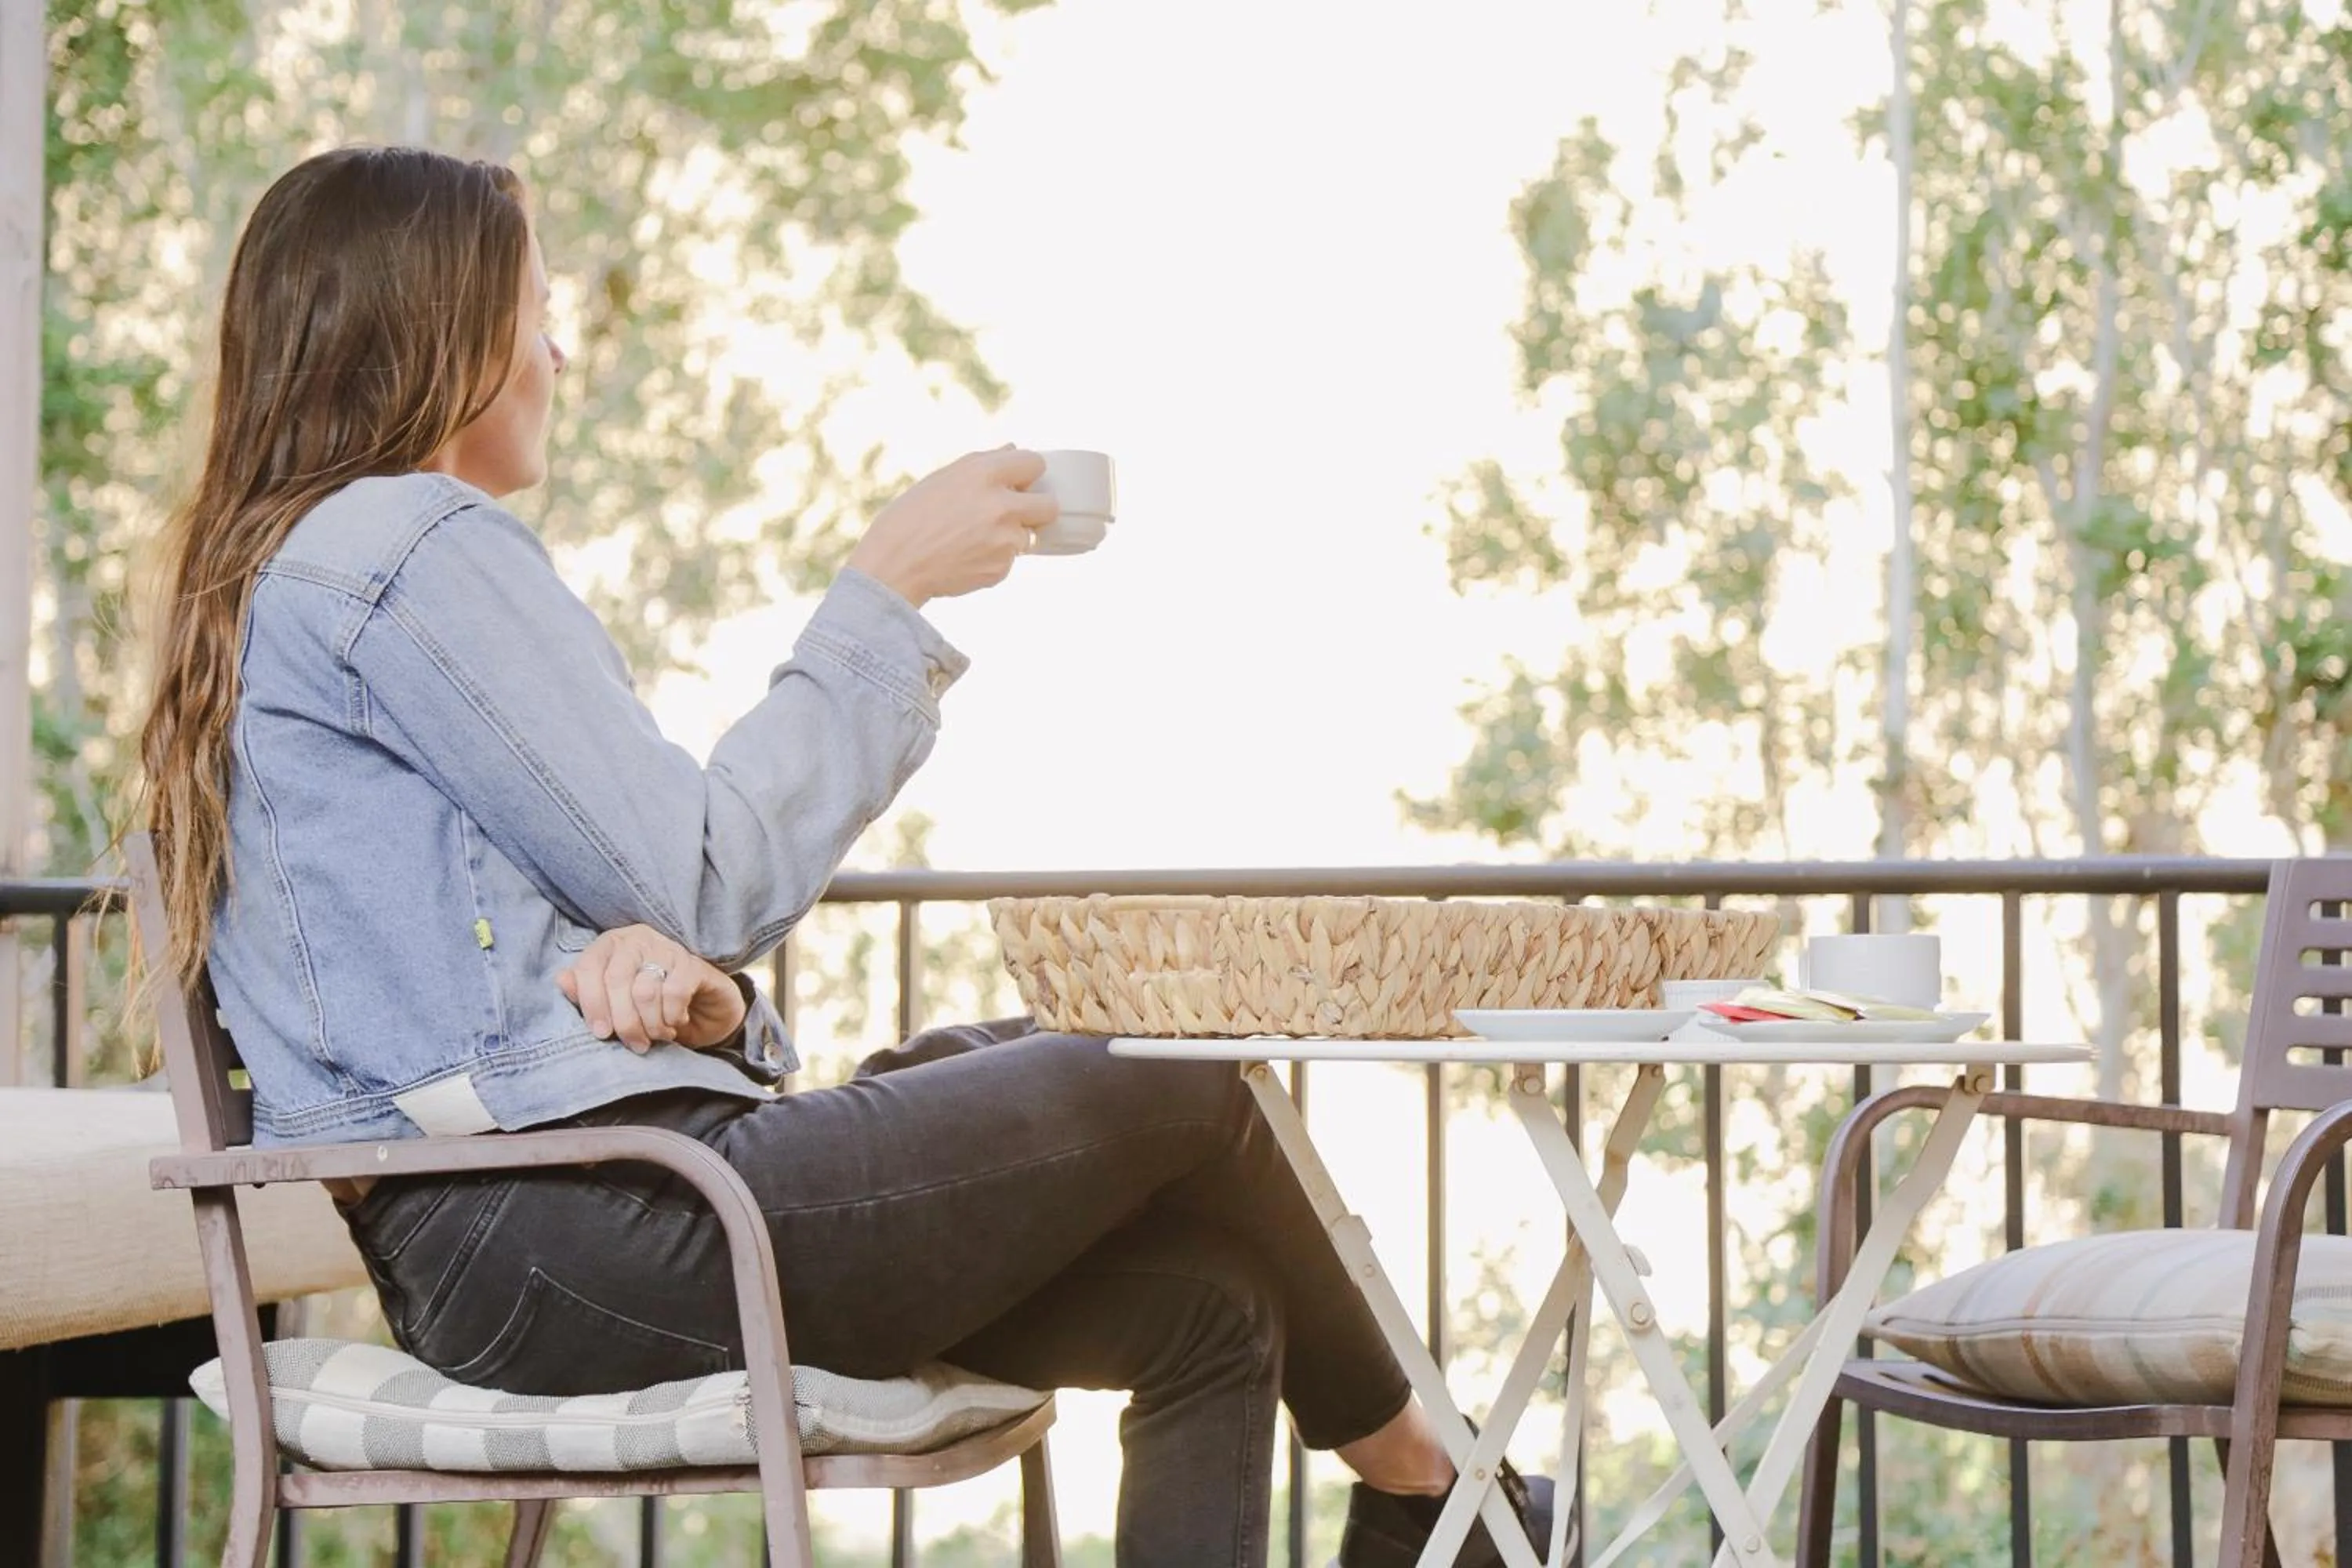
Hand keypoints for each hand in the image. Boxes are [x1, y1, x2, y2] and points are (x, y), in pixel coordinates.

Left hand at [557, 925, 747, 1052]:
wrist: (703, 1005)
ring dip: (650, 1024)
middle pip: (616, 980)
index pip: (588, 967)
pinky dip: (672, 1018)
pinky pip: (675, 993)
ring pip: (645, 991)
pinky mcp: (693, 964)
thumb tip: (562, 981)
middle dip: (622, 1021)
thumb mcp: (614, 1001)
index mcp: (610, 945)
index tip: (600, 1033)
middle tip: (634, 1044)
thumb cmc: (649, 1003)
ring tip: (656, 1036)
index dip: (591, 1003)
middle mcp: (637, 940)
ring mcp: (667, 949)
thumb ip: (587, 992)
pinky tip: (675, 1024)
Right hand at [846, 447, 1057, 607]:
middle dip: (1037, 509)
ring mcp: (1005, 539)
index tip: (1020, 482)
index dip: (1028, 474)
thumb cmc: (909, 518)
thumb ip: (984, 464)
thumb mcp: (942, 479)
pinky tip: (964, 558)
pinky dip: (993, 560)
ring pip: (1027, 537)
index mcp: (984, 473)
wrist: (894, 566)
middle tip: (1013, 514)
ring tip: (971, 540)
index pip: (1036, 463)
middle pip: (1050, 505)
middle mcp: (1001, 505)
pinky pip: (1009, 561)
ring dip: (1008, 538)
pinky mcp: (1001, 568)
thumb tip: (1013, 449)